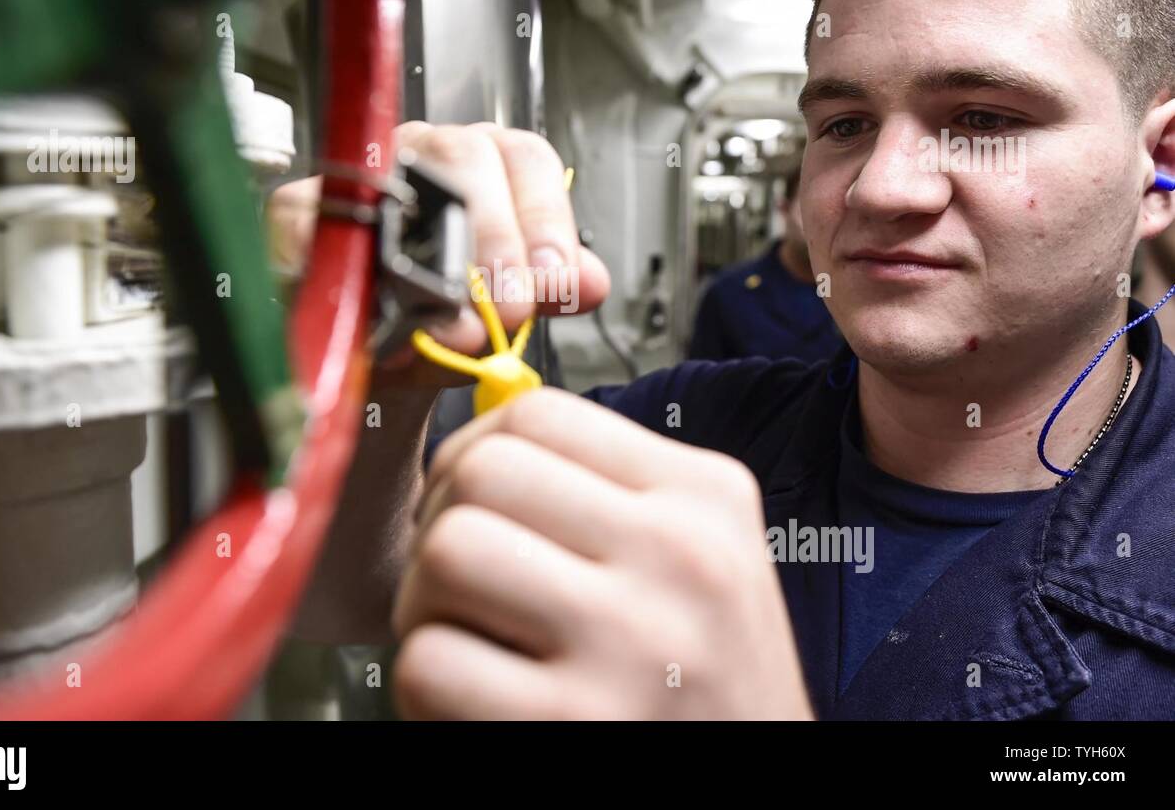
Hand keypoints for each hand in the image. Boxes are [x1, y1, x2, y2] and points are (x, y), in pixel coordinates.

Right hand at [266, 122, 610, 386]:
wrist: (372, 374)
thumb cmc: (438, 326)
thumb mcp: (502, 315)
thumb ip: (548, 294)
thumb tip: (591, 280)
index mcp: (487, 170)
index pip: (525, 158)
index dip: (546, 219)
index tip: (557, 280)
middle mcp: (425, 157)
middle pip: (467, 156)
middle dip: (497, 239)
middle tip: (509, 308)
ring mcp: (361, 178)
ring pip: (397, 182)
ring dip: (428, 260)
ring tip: (452, 325)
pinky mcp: (299, 211)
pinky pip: (313, 221)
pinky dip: (346, 268)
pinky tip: (371, 314)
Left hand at [391, 388, 814, 719]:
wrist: (757, 797)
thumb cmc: (709, 686)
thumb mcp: (703, 561)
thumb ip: (609, 492)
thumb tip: (480, 441)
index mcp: (707, 498)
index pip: (538, 413)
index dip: (473, 452)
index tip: (473, 502)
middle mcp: (680, 556)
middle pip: (483, 471)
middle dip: (442, 524)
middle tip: (462, 582)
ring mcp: (629, 643)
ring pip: (446, 551)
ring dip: (426, 602)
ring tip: (469, 639)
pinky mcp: (569, 726)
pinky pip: (430, 661)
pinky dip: (427, 686)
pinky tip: (476, 702)